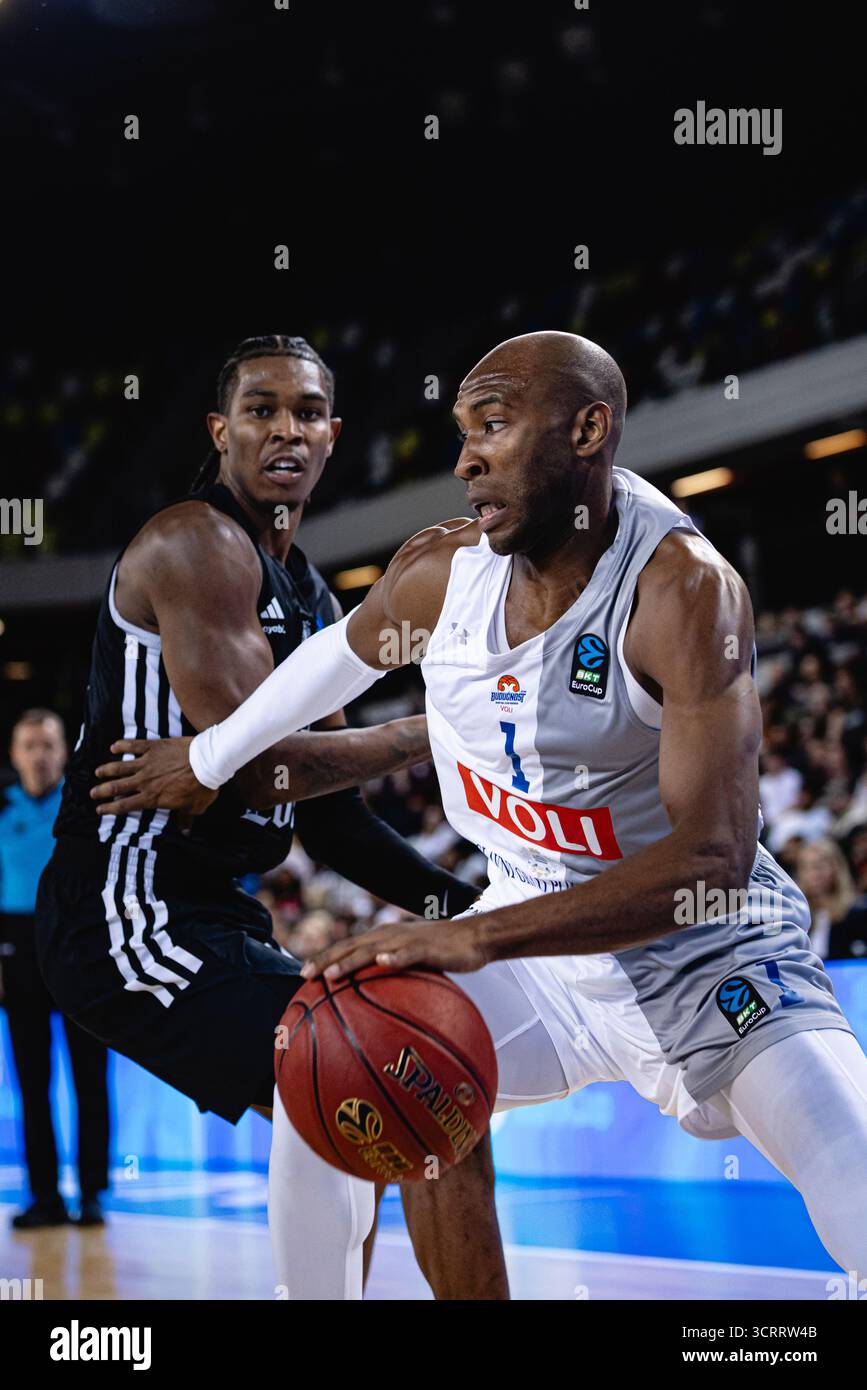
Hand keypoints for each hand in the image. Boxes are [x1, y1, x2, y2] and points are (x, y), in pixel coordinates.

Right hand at [90, 737, 217, 816]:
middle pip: (117, 787)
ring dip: (107, 769)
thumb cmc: (202, 786)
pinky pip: (133, 745)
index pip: (125, 805)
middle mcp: (145, 781)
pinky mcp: (153, 747)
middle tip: (92, 793)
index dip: (110, 808)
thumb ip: (186, 819)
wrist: (207, 762)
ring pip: (120, 767)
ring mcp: (147, 763)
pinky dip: (122, 745)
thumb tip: (186, 832)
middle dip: (102, 790)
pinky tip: (114, 746)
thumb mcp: (195, 808)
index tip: (99, 810)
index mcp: (153, 797)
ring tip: (98, 771)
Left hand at [300, 918, 489, 981]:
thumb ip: (389, 975)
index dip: (323, 958)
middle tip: (304, 977)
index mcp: (380, 939)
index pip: (345, 947)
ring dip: (350, 961)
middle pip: (350, 947)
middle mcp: (387, 936)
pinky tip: (383, 963)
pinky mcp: (427, 947)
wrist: (473, 937)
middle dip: (326, 960)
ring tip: (332, 974)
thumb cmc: (438, 953)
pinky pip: (409, 953)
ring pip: (372, 950)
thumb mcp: (409, 962)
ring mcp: (406, 940)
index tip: (302, 976)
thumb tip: (369, 1003)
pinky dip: (394, 958)